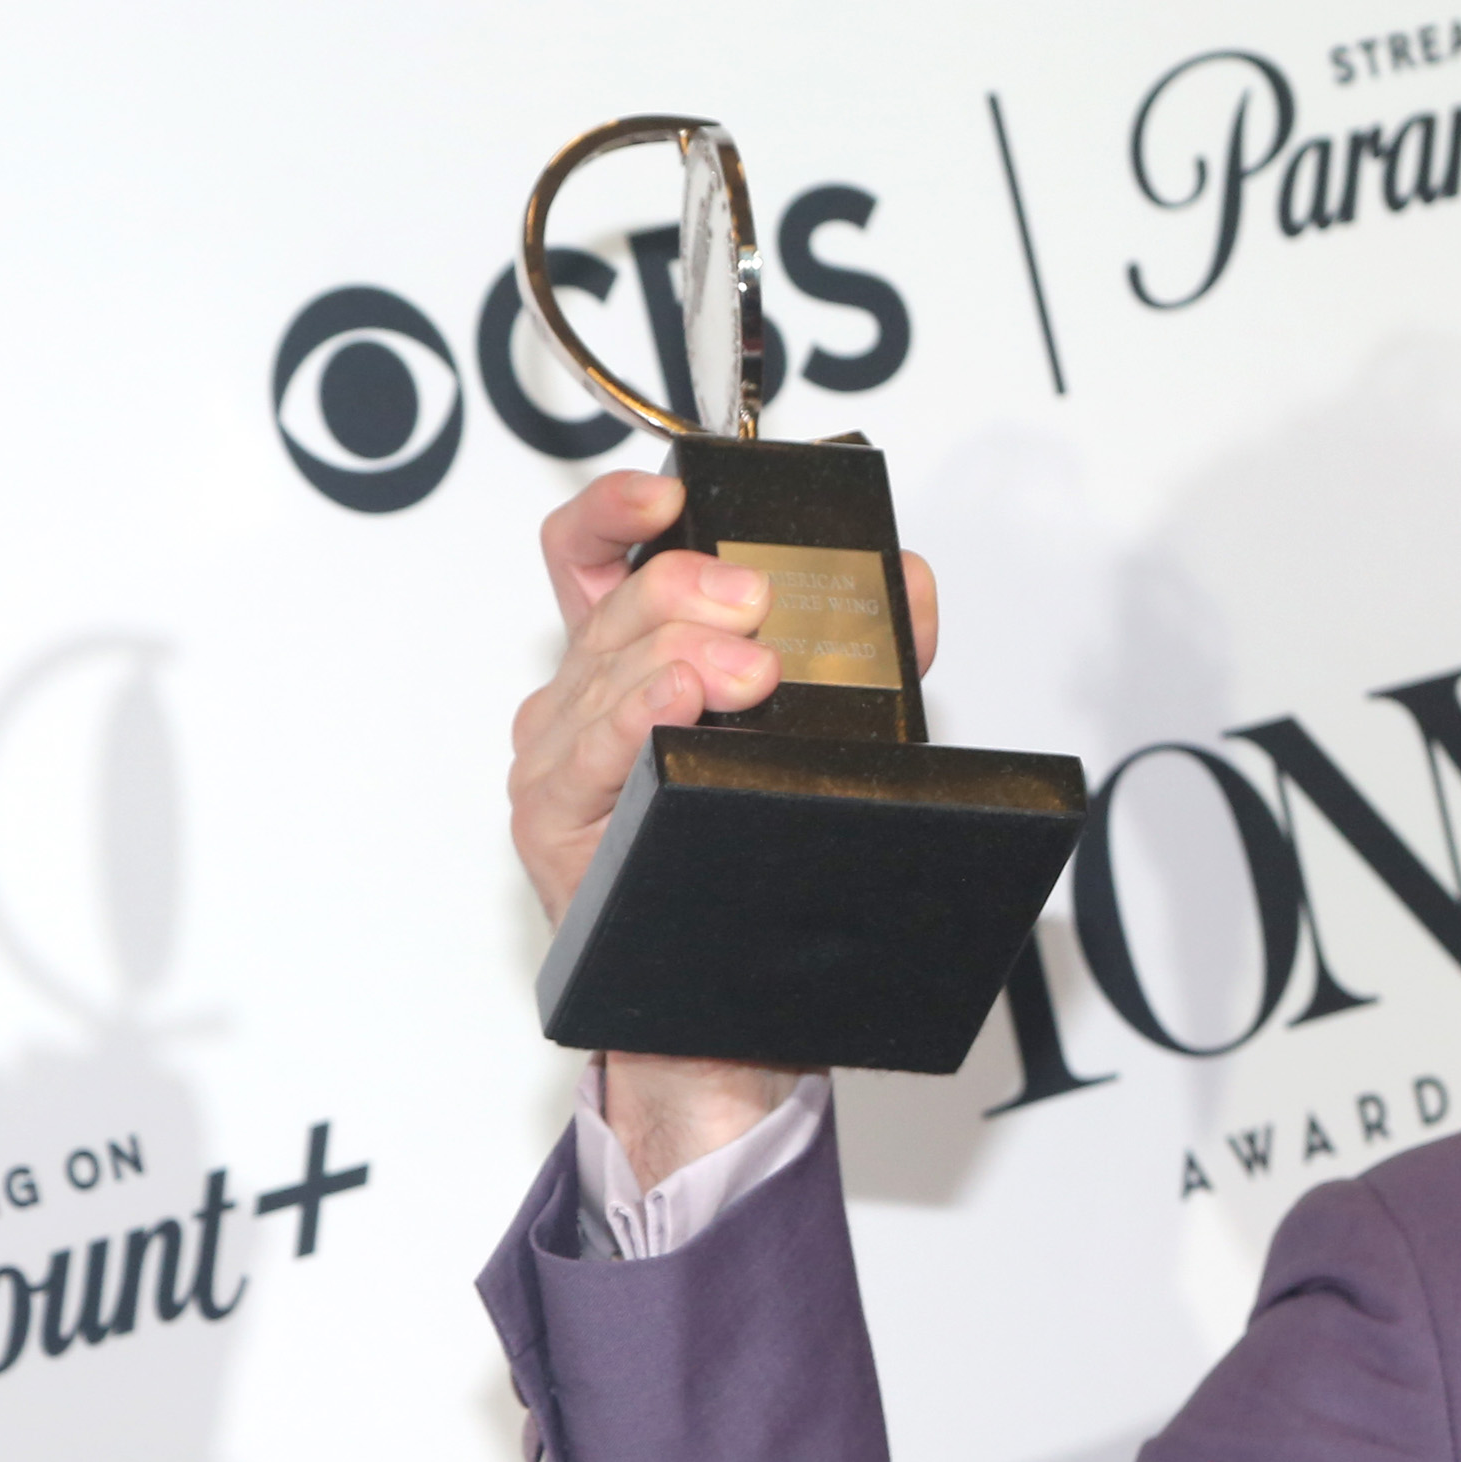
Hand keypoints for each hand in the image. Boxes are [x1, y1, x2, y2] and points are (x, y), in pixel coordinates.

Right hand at [507, 470, 942, 919]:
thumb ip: (861, 649)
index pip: (589, 554)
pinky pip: (589, 753)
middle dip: (691, 589)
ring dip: (685, 654)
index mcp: (627, 655)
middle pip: (617, 606)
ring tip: (750, 667)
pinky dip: (637, 718)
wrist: (710, 962)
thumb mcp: (806, 721)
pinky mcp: (554, 815)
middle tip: (756, 603)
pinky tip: (677, 701)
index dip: (615, 511)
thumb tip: (906, 584)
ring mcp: (559, 753)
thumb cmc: (736, 834)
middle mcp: (583, 695)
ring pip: (609, 672)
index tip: (666, 499)